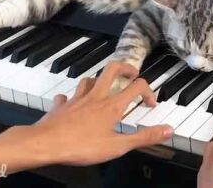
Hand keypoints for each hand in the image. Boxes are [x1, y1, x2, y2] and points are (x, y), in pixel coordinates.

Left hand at [26, 62, 172, 165]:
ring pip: (89, 79)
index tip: (149, 103)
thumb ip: (144, 137)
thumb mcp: (118, 146)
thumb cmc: (80, 146)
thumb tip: (168, 130)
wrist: (45, 144)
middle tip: (132, 74)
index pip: (137, 86)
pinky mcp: (61, 107)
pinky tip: (72, 103)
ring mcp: (76, 99)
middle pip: (112, 69)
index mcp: (112, 106)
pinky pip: (66, 96)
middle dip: (125, 68)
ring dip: (99, 81)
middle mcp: (95, 97)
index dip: (148, 91)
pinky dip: (71, 97)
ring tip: (104, 87)